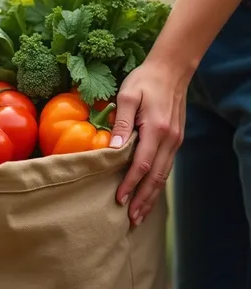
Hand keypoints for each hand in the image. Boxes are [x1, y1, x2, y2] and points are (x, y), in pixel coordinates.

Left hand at [109, 60, 187, 226]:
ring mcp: (176, 141)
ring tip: (140, 214)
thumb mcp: (128, 95)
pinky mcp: (176, 139)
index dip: (131, 183)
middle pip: (156, 177)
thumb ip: (120, 122)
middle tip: (131, 218)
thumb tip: (113, 148)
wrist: (172, 70)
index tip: (119, 199)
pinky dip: (158, 183)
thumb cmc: (145, 80)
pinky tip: (150, 193)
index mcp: (156, 129)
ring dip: (152, 196)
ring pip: (164, 175)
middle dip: (143, 199)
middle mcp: (169, 139)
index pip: (142, 164)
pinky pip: (167, 167)